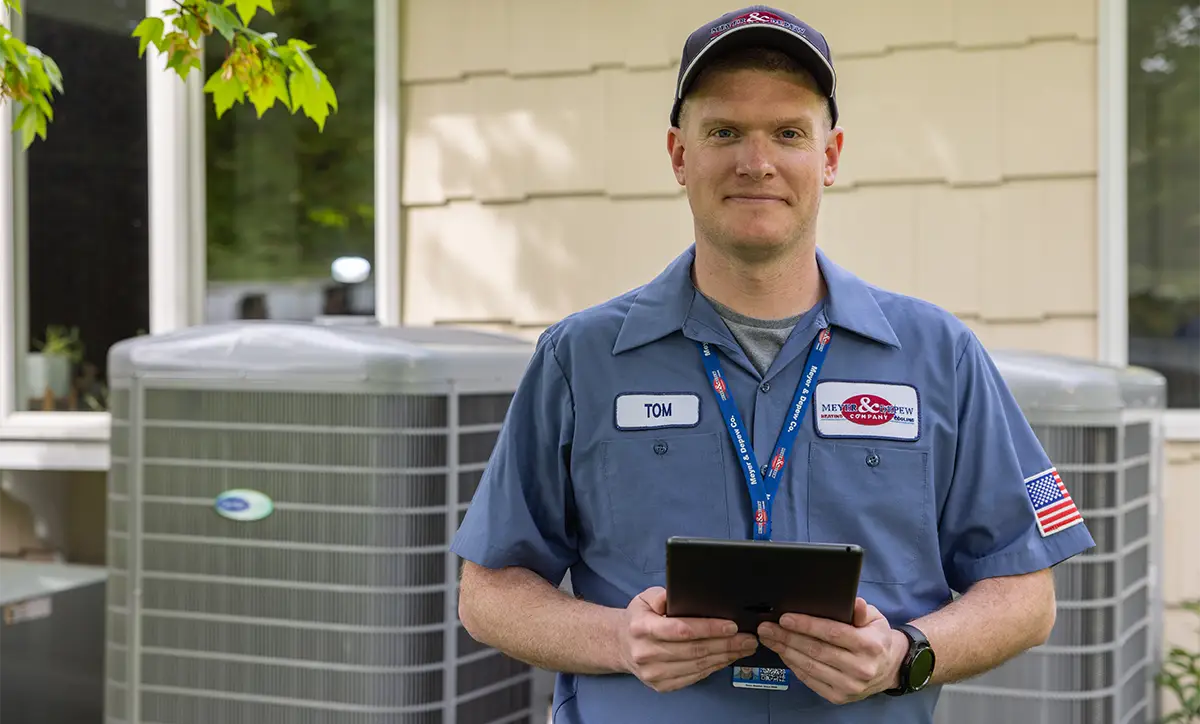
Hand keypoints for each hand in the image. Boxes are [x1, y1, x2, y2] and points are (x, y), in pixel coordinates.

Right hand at [616, 586, 758, 692]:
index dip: (709, 628)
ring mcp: (654, 673)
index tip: (731, 625)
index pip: (681, 630)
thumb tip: (685, 594)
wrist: (621, 645)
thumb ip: (664, 595)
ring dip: (725, 657)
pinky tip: (727, 658)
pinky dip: (715, 667)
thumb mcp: (645, 598)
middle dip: (726, 643)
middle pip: (694, 650)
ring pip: (698, 666)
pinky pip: (695, 677)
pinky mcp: (662, 685)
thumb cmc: (639, 619)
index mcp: (642, 628)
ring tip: (744, 647)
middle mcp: (647, 653)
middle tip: (748, 638)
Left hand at [757, 597, 905, 704]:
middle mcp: (861, 668)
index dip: (806, 625)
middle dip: (787, 637)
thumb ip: (862, 610)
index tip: (784, 618)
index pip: (832, 633)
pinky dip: (793, 666)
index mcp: (869, 645)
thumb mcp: (875, 619)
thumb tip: (855, 602)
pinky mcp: (839, 697)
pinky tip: (783, 653)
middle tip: (766, 628)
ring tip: (769, 639)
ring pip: (810, 666)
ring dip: (785, 651)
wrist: (888, 669)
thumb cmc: (875, 638)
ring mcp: (849, 686)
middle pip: (816, 650)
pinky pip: (810, 680)